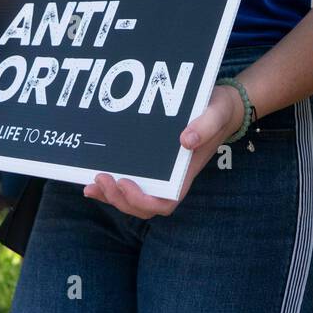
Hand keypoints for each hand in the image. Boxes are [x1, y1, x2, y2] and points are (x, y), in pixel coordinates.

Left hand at [83, 82, 245, 217]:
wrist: (220, 106)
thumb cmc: (218, 112)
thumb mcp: (216, 113)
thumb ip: (205, 126)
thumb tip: (185, 140)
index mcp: (185, 173)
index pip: (165, 203)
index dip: (142, 201)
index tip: (126, 183)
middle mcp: (171, 179)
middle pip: (143, 206)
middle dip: (119, 199)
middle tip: (101, 178)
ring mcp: (160, 173)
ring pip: (133, 199)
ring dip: (111, 196)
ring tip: (92, 183)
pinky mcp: (151, 163)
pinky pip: (130, 183)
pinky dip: (110, 186)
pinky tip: (92, 178)